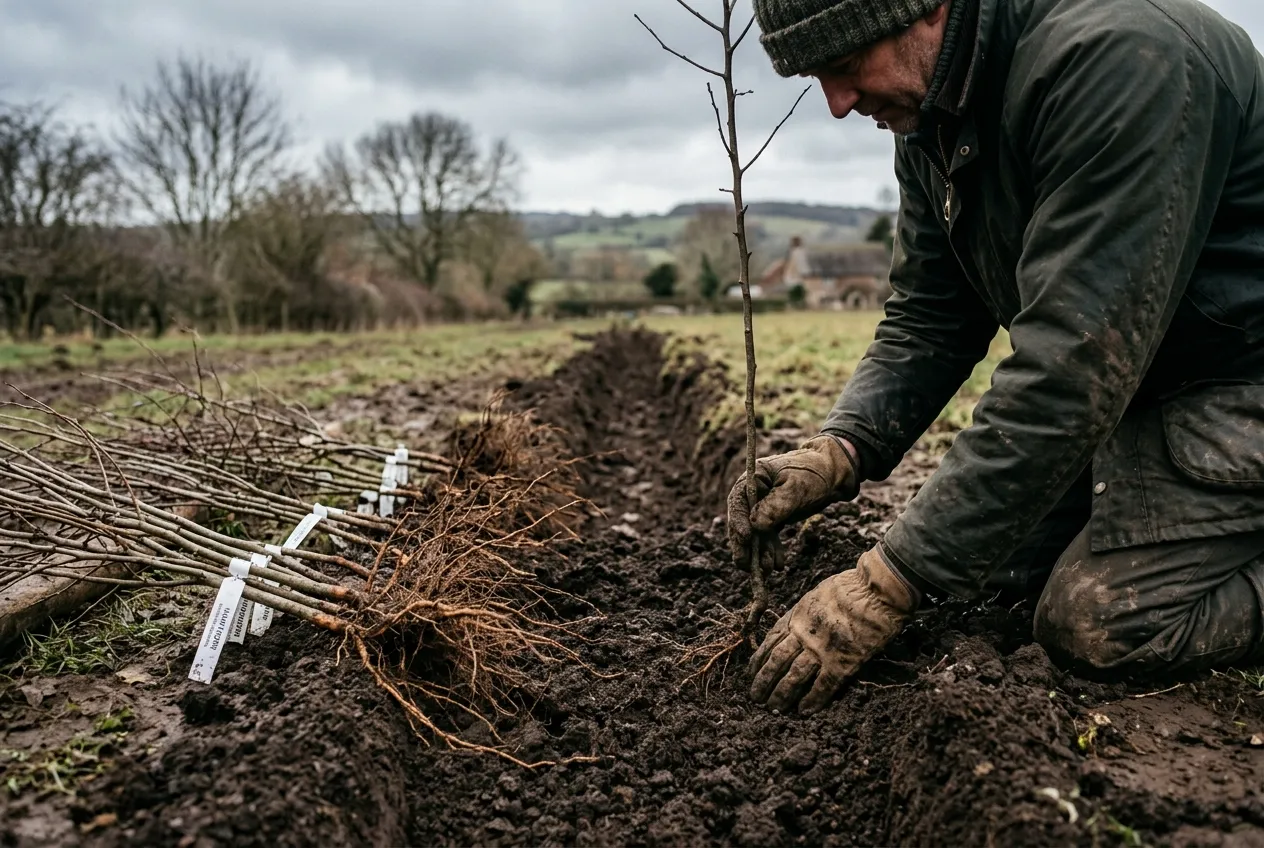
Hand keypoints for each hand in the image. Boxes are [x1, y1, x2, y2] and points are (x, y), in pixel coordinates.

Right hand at [726, 434, 859, 571]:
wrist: (833, 473)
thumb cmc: (814, 472)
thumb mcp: (796, 487)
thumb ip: (776, 505)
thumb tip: (754, 525)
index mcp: (752, 478)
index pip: (738, 502)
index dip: (738, 521)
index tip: (746, 538)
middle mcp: (753, 494)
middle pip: (742, 522)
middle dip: (745, 545)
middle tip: (748, 565)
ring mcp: (762, 507)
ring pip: (754, 534)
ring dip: (759, 553)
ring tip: (768, 569)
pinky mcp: (773, 518)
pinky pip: (768, 538)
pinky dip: (771, 551)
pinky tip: (778, 565)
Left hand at [748, 546, 915, 713]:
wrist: (873, 590)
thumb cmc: (849, 587)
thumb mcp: (816, 595)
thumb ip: (804, 613)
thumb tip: (796, 625)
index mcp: (796, 617)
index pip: (770, 642)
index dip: (759, 660)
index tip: (751, 673)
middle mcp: (803, 635)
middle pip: (777, 662)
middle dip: (763, 681)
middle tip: (755, 697)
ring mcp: (821, 650)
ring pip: (794, 677)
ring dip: (781, 694)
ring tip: (773, 708)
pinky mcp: (842, 662)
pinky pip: (823, 686)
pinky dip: (813, 700)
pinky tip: (803, 711)